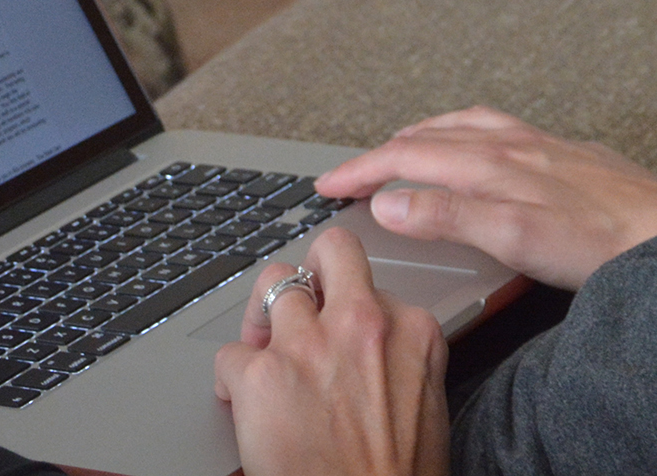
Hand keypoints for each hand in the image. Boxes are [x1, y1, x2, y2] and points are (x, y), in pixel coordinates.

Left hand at [215, 228, 449, 475]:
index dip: (350, 307)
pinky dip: (231, 380)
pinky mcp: (262, 375)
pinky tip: (243, 405)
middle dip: (311, 272)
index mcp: (412, 330)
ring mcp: (309, 344)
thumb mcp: (426, 401)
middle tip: (298, 303)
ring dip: (264, 317)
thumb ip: (401, 354)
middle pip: (329, 250)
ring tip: (262, 351)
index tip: (339, 324)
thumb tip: (377, 343)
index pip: (374, 282)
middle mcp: (362, 323)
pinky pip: (230, 354)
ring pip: (273, 285)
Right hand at [313, 107, 656, 291]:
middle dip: (383, 151)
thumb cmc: (605, 245)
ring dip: (424, 134)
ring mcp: (544, 144)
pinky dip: (467, 132)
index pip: (408, 158)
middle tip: (351, 171)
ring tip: (402, 145)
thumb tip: (388, 201)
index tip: (329, 185)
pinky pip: (500, 128)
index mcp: (494, 163)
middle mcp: (515, 144)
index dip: (362, 170)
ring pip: (467, 125)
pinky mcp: (570, 153)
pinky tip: (482, 145)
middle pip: (432, 135)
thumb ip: (449, 216)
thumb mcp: (516, 239)